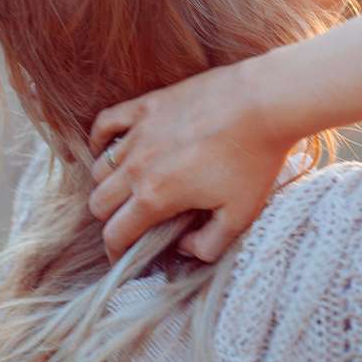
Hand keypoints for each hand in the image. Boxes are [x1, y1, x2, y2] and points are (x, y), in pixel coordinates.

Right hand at [87, 58, 295, 263]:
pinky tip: (110, 149)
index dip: (116, 252)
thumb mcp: (240, 216)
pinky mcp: (146, 106)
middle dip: (111, 220)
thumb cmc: (254, 160)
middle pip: (99, 203)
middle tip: (132, 224)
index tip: (124, 257)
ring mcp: (138, 133)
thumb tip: (184, 248)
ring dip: (108, 185)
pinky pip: (105, 123)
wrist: (262, 103)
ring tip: (129, 190)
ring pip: (100, 169)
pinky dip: (100, 140)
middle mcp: (137, 166)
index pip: (116, 234)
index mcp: (155, 196)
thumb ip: (208, 245)